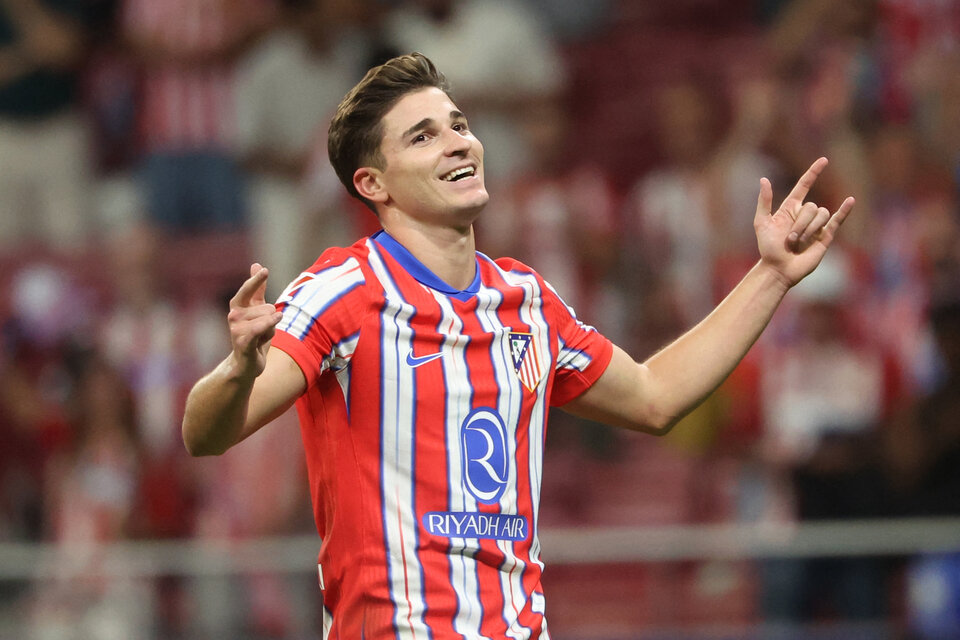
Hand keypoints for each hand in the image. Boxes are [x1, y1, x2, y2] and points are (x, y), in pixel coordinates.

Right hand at [227, 263, 282, 377]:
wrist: (245, 364)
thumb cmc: (254, 335)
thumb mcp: (257, 310)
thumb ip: (257, 289)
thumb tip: (257, 265)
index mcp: (238, 306)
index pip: (248, 290)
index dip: (256, 280)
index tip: (265, 270)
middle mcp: (234, 316)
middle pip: (268, 308)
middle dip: (272, 320)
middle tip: (263, 331)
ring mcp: (237, 330)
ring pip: (269, 320)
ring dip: (271, 330)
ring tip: (262, 338)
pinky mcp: (243, 343)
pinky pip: (258, 329)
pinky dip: (268, 324)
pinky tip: (277, 318)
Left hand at [754, 157, 854, 287]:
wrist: (778, 269)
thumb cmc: (768, 248)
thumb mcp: (762, 222)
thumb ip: (764, 201)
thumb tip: (764, 179)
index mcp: (790, 208)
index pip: (804, 186)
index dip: (814, 173)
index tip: (824, 160)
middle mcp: (804, 215)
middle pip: (811, 207)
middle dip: (800, 224)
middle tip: (789, 240)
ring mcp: (816, 225)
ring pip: (821, 215)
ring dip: (808, 230)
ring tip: (797, 244)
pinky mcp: (825, 236)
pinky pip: (837, 221)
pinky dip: (844, 211)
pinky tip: (850, 201)